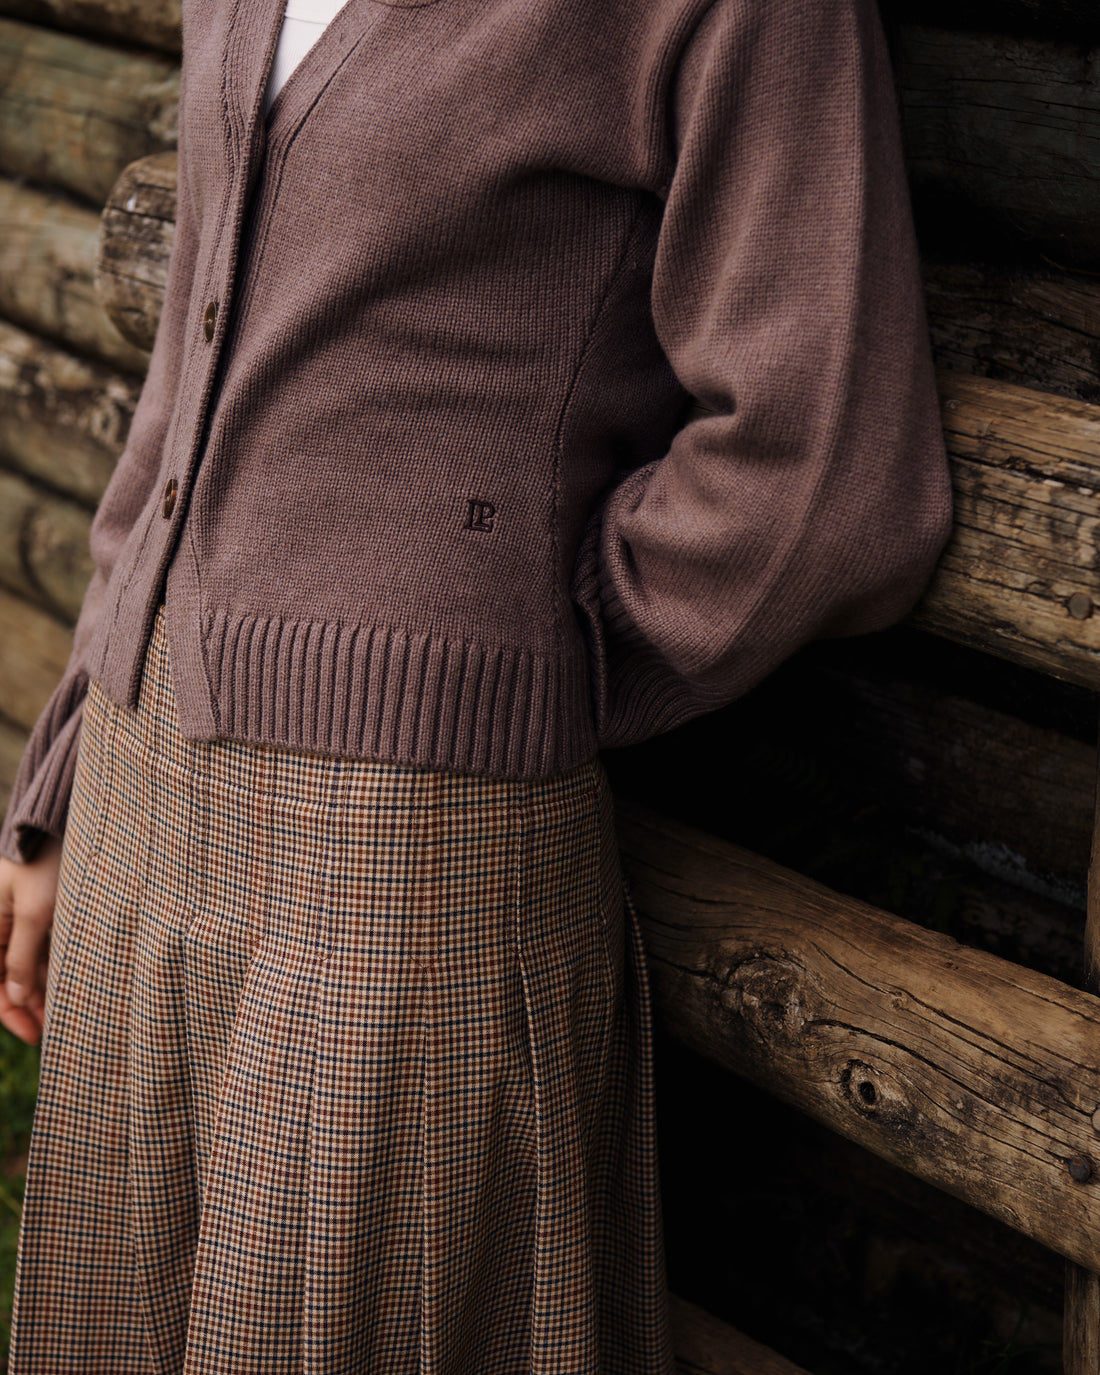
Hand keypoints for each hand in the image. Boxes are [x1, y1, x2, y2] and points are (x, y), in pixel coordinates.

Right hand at [0, 835, 62, 1043]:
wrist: (61, 824)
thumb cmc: (45, 864)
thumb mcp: (35, 914)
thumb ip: (22, 957)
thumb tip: (15, 998)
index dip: (9, 1013)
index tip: (36, 1035)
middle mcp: (0, 925)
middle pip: (9, 979)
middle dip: (30, 1006)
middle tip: (59, 1029)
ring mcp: (21, 918)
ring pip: (28, 966)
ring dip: (44, 989)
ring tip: (71, 1010)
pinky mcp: (42, 910)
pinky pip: (42, 949)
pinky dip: (53, 968)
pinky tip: (72, 983)